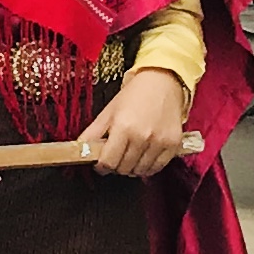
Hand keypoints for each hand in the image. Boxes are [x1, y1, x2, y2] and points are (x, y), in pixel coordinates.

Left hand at [80, 65, 192, 179]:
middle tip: (115, 157)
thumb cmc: (134, 95)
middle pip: (124, 168)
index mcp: (123, 127)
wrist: (162, 82)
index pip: (108, 162)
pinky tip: (143, 158)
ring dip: (132, 168)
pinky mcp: (173, 145)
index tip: (101, 164)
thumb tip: (80, 150)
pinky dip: (148, 167)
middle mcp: (142, 137)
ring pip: (140, 171)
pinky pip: (157, 168)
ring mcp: (159, 142)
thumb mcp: (108, 111)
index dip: (102, 166)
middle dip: (116, 166)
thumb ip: (93, 133)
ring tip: (129, 156)